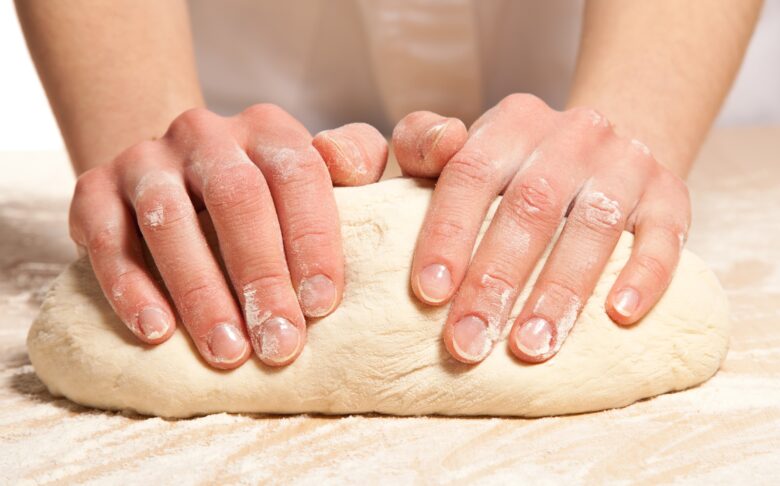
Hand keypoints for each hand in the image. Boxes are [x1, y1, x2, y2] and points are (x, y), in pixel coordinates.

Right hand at [69, 104, 386, 368]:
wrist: (175, 175)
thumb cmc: (264, 193)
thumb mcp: (316, 172)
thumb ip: (354, 162)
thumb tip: (351, 167)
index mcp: (267, 129)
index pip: (298, 174)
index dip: (312, 239)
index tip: (321, 305)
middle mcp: (205, 134)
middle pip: (236, 198)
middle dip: (260, 276)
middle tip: (279, 344)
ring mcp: (146, 159)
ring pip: (169, 220)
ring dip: (200, 292)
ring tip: (227, 351)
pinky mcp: (94, 188)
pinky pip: (105, 238)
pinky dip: (130, 288)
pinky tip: (157, 332)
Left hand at [393, 94, 689, 363]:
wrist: (605, 150)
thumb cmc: (519, 167)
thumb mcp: (470, 150)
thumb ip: (421, 150)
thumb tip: (380, 153)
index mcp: (510, 123)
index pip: (469, 173)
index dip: (447, 234)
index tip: (428, 295)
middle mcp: (570, 134)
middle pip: (529, 206)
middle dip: (495, 280)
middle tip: (468, 344)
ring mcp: (624, 162)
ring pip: (593, 225)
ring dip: (560, 291)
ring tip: (531, 348)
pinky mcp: (670, 193)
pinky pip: (664, 234)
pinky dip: (644, 276)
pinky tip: (620, 318)